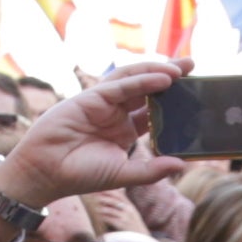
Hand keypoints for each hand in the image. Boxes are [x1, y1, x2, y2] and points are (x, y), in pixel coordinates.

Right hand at [0, 68, 184, 212]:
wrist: (45, 173)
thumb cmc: (80, 175)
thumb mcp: (123, 174)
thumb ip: (151, 171)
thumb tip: (181, 165)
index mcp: (124, 130)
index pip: (154, 111)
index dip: (174, 101)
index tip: (195, 95)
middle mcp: (116, 113)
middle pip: (148, 89)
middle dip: (171, 76)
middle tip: (194, 67)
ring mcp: (104, 103)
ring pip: (135, 80)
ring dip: (158, 71)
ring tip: (182, 68)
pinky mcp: (91, 98)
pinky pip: (121, 86)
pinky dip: (143, 80)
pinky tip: (163, 78)